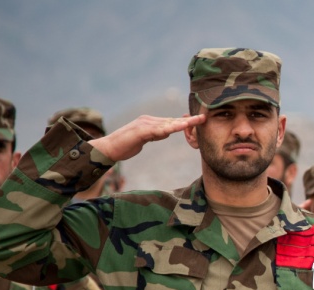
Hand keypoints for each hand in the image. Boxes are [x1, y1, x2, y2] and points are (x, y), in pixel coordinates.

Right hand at [89, 114, 205, 161]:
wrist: (108, 148)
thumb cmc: (125, 146)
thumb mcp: (145, 140)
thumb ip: (155, 134)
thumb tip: (166, 132)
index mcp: (150, 122)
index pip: (171, 121)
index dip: (185, 122)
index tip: (199, 120)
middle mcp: (148, 120)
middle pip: (173, 120)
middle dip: (189, 120)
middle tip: (204, 117)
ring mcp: (144, 124)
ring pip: (168, 123)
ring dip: (184, 123)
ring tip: (198, 121)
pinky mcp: (140, 131)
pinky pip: (158, 130)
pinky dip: (170, 128)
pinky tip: (180, 128)